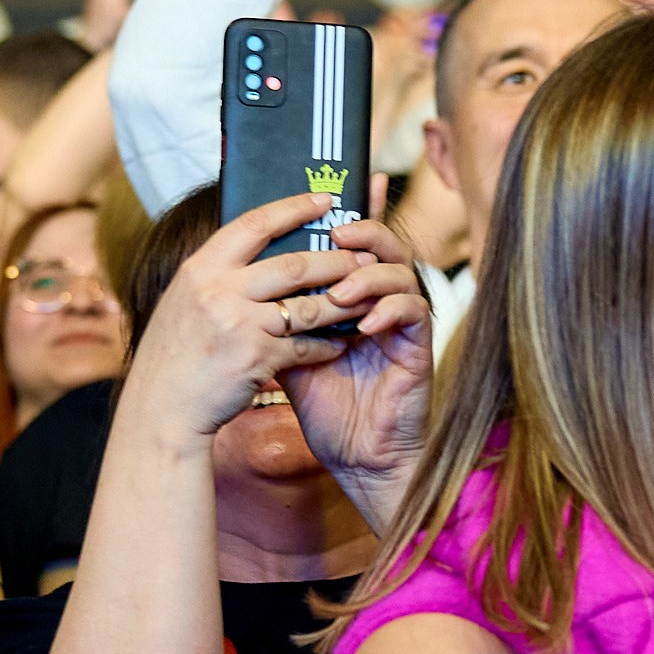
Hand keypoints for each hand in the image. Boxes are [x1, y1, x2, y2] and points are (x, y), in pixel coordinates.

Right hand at [121, 193, 427, 443]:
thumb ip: (218, 276)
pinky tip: (339, 344)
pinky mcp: (255, 359)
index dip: (293, 209)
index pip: (254, 224)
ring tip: (365, 298)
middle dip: (335, 260)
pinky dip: (326, 346)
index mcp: (200, 269)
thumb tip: (260, 248)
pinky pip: (304, 347)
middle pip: (293, 265)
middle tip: (363, 258)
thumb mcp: (185, 302)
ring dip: (341, 303)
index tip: (324, 200)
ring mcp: (237, 325)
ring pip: (307, 307)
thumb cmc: (175, 356)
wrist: (161, 409)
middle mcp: (217, 290)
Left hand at [279, 216, 433, 526]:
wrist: (355, 456)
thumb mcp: (288, 354)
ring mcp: (401, 322)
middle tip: (335, 234)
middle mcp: (380, 302)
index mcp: (351, 297)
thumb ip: (274, 318)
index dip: (345, 215)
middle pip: (382, 245)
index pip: (351, 245)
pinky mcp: (417, 346)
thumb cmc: (325, 406)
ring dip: (368, 276)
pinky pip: (414, 311)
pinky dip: (389, 310)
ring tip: (339, 292)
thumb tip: (235, 284)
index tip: (323, 197)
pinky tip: (365, 324)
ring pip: (401, 271)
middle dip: (361, 233)